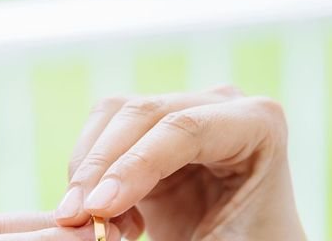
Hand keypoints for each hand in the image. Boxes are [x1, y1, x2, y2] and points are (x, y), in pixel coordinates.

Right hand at [55, 87, 305, 240]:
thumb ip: (160, 232)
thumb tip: (92, 223)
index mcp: (258, 124)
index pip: (185, 128)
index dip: (135, 165)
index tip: (98, 208)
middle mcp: (220, 103)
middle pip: (142, 114)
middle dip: (101, 168)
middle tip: (73, 218)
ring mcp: (183, 107)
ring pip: (113, 116)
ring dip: (90, 170)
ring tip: (93, 224)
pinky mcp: (152, 126)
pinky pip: (103, 131)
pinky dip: (91, 172)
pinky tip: (107, 214)